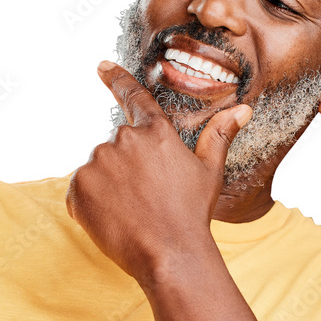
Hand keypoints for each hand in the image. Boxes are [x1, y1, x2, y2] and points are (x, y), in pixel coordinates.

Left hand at [65, 60, 250, 285]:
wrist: (168, 254)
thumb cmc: (191, 214)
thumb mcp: (209, 173)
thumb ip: (219, 136)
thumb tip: (242, 109)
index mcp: (155, 132)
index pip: (134, 97)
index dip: (115, 79)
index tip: (101, 66)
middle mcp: (122, 139)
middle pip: (117, 149)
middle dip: (126, 170)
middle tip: (145, 199)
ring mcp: (97, 162)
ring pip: (98, 170)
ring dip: (109, 186)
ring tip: (132, 211)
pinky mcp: (78, 187)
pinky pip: (81, 191)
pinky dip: (92, 204)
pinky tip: (113, 219)